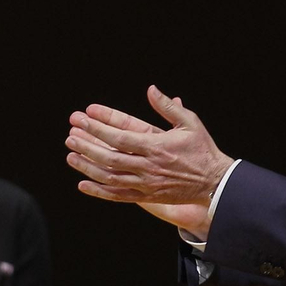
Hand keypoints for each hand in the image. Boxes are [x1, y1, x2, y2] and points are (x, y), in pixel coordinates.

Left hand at [66, 86, 231, 237]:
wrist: (215, 182)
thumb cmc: (202, 149)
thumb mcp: (190, 123)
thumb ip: (168, 107)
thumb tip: (151, 89)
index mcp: (157, 146)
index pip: (120, 137)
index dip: (98, 129)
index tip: (82, 119)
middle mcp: (148, 166)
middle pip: (110, 157)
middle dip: (87, 146)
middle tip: (70, 137)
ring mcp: (146, 183)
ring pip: (110, 177)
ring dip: (87, 167)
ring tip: (70, 156)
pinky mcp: (147, 196)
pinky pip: (118, 195)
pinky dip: (99, 191)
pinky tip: (83, 184)